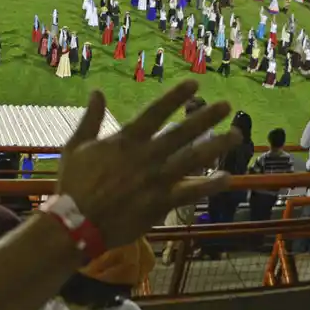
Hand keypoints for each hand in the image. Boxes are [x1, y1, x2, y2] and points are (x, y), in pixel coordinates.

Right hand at [57, 82, 235, 248]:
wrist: (75, 224)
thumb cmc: (73, 185)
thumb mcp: (76, 147)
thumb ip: (90, 118)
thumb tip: (97, 91)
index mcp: (125, 140)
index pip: (155, 112)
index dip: (176, 97)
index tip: (195, 84)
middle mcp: (146, 156)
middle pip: (182, 133)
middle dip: (206, 117)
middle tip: (226, 105)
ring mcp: (155, 180)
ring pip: (192, 159)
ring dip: (216, 146)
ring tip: (237, 136)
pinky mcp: (160, 203)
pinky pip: (191, 192)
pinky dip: (210, 185)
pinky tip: (227, 177)